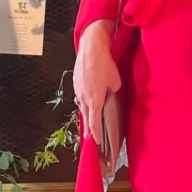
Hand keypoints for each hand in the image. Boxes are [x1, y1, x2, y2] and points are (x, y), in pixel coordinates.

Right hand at [74, 20, 120, 145]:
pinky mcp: (75, 82)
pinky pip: (79, 97)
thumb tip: (108, 96)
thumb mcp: (115, 82)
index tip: (97, 143)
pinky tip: (87, 102)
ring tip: (88, 123)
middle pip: (86, 116)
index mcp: (95, 99)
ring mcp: (77, 89)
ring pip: (81, 106)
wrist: (91, 48)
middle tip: (90, 139)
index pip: (94, 122)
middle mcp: (83, 97)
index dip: (96, 134)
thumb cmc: (105, 65)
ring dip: (86, 114)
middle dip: (89, 128)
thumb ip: (111, 94)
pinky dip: (83, 102)